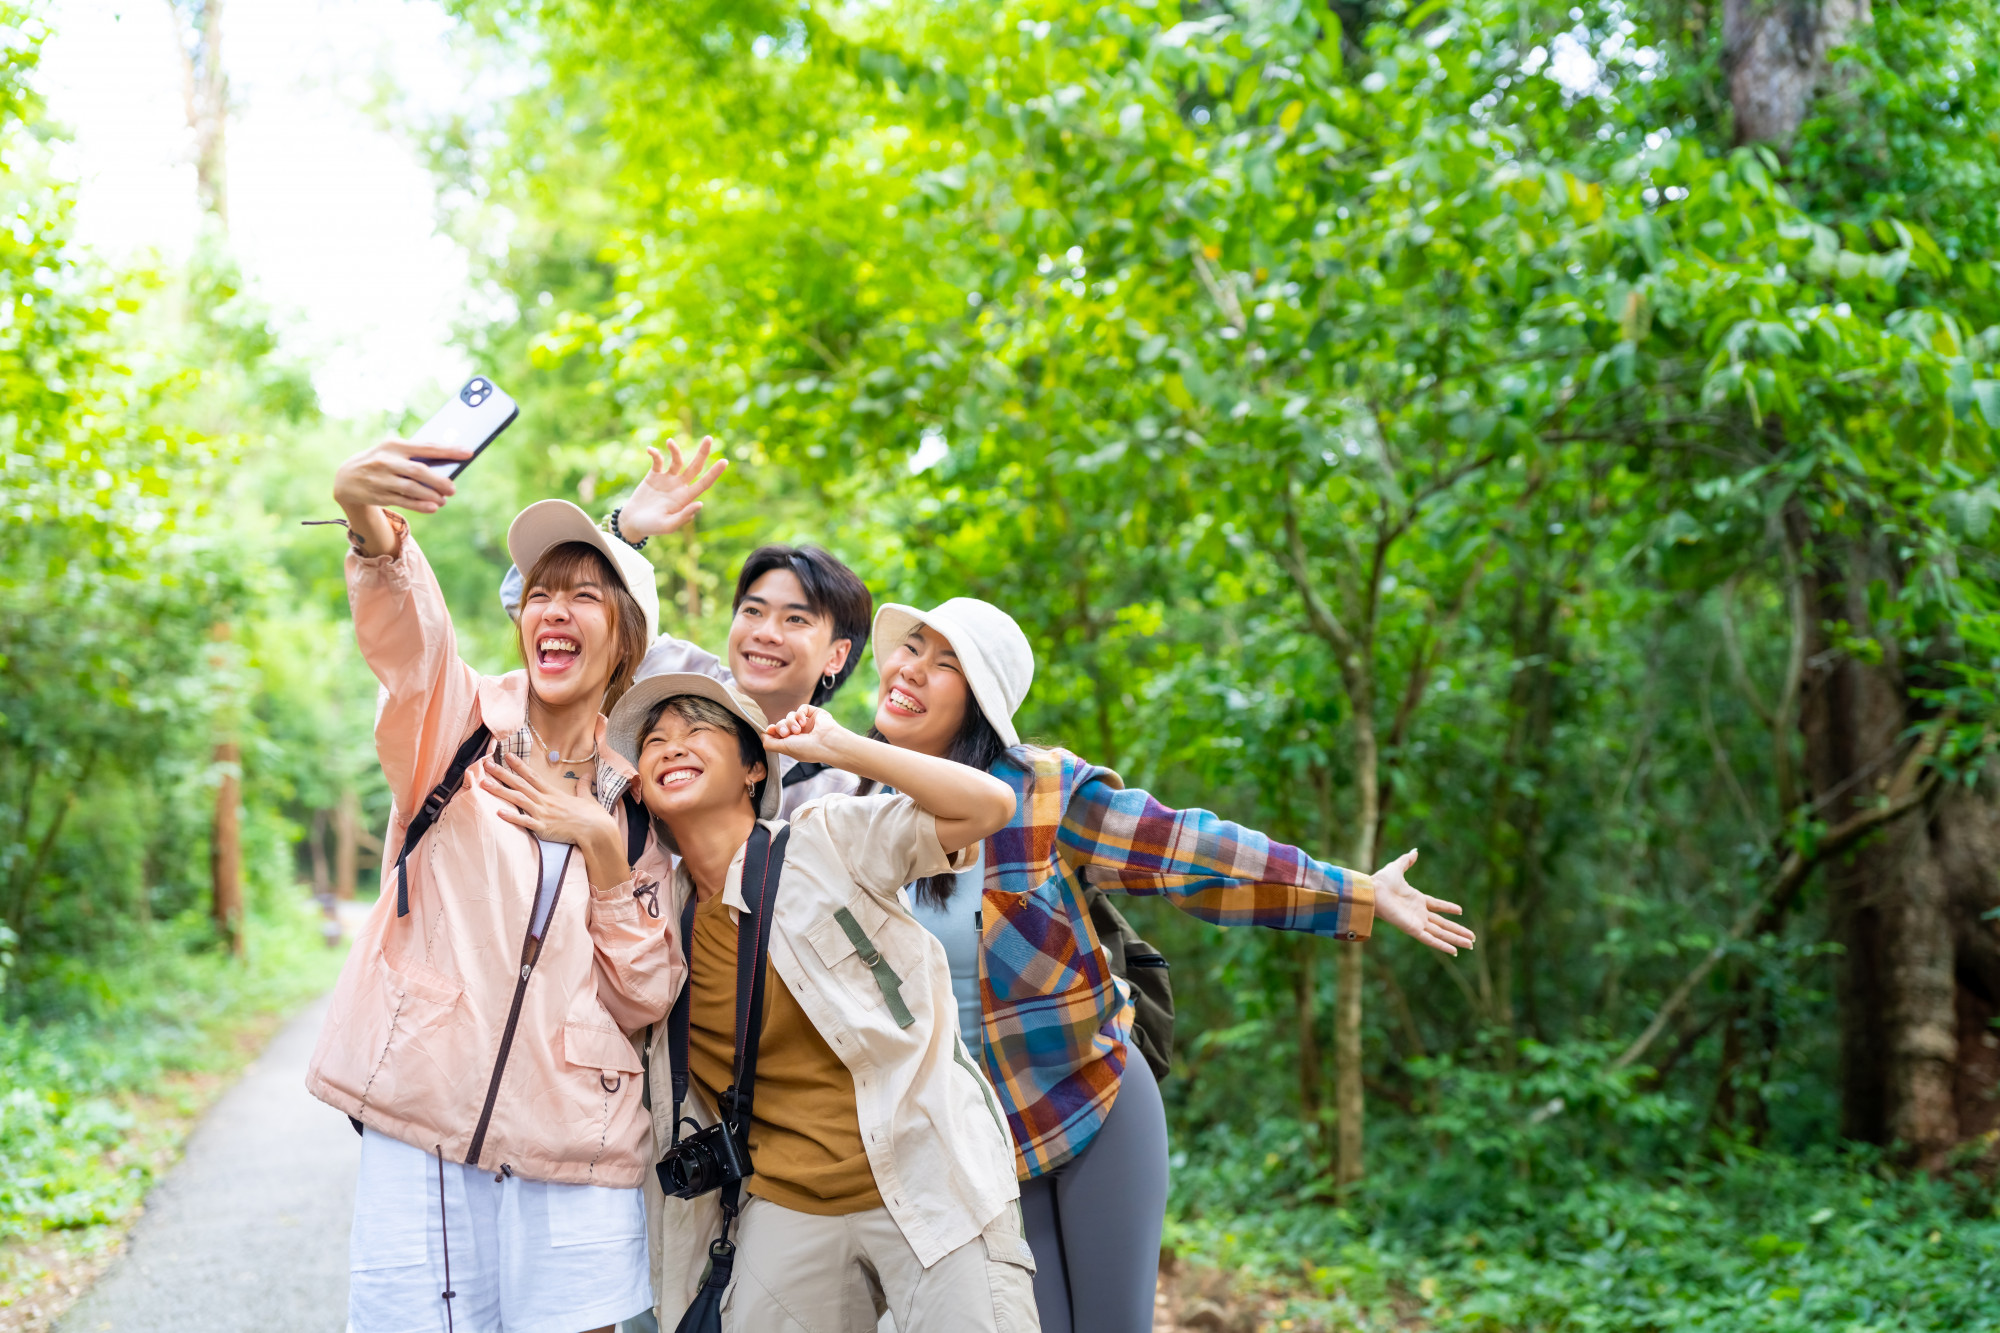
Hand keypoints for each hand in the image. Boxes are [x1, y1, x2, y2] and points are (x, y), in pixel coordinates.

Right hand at [334, 438, 470, 514]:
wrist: (346, 478)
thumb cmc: (381, 462)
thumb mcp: (393, 452)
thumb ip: (416, 456)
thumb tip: (447, 464)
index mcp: (394, 445)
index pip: (426, 447)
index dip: (448, 450)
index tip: (468, 453)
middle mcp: (386, 461)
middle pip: (418, 470)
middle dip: (439, 480)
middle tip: (453, 488)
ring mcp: (380, 479)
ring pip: (411, 488)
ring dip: (430, 495)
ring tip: (443, 500)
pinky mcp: (377, 495)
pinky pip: (402, 501)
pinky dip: (419, 505)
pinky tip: (432, 508)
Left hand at [480, 754, 619, 849]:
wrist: (596, 830)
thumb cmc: (593, 815)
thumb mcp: (587, 798)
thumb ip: (583, 786)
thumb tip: (587, 775)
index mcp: (554, 793)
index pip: (533, 776)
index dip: (519, 766)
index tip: (507, 756)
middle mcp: (545, 800)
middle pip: (520, 784)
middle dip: (502, 774)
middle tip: (487, 765)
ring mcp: (543, 813)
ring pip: (518, 799)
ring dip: (500, 791)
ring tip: (484, 783)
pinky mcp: (543, 827)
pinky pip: (524, 821)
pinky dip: (511, 817)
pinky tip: (498, 812)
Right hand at [618, 437, 727, 540]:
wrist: (632, 522)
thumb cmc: (651, 527)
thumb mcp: (668, 525)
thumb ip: (683, 516)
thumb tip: (700, 504)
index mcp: (686, 498)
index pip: (704, 483)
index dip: (714, 473)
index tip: (725, 461)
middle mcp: (679, 486)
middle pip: (695, 467)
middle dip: (702, 453)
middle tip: (709, 439)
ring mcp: (667, 479)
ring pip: (677, 460)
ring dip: (675, 450)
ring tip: (670, 442)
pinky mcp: (653, 476)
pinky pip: (657, 461)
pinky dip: (655, 454)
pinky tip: (650, 450)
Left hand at [762, 705, 851, 766]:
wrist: (827, 743)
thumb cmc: (807, 749)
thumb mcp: (784, 749)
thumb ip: (770, 743)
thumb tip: (763, 735)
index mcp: (793, 743)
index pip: (778, 733)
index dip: (773, 730)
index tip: (770, 729)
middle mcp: (800, 733)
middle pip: (782, 723)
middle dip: (781, 727)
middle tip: (786, 733)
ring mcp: (807, 723)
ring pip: (790, 715)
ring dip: (791, 721)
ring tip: (798, 729)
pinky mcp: (814, 713)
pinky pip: (801, 708)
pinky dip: (800, 714)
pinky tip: (804, 722)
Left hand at [1369, 850, 1475, 955]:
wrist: (1372, 891)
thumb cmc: (1381, 881)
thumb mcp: (1397, 868)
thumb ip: (1407, 861)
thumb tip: (1415, 851)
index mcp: (1416, 900)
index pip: (1436, 905)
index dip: (1448, 908)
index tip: (1460, 911)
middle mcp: (1419, 913)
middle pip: (1443, 924)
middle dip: (1458, 931)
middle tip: (1472, 937)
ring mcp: (1417, 922)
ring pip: (1441, 933)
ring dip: (1456, 939)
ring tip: (1471, 944)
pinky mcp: (1413, 929)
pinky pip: (1430, 939)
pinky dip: (1442, 945)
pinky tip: (1454, 951)